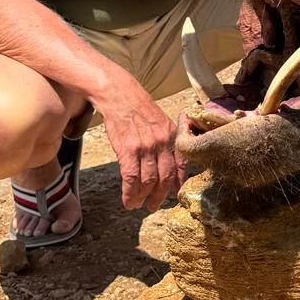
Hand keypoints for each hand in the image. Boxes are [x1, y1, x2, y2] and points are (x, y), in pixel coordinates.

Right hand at [98, 74, 180, 211]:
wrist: (119, 94)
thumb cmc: (137, 107)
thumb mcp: (160, 121)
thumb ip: (166, 141)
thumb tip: (170, 161)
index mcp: (172, 135)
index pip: (181, 165)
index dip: (178, 183)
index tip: (174, 195)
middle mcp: (162, 142)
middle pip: (165, 178)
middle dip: (159, 196)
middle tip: (153, 205)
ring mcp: (146, 147)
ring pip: (148, 181)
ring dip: (142, 197)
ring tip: (137, 204)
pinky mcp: (128, 150)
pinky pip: (131, 178)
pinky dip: (130, 193)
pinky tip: (127, 200)